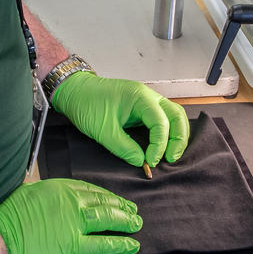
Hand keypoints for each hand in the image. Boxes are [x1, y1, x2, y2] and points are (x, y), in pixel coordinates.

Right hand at [0, 178, 140, 253]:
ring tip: (136, 223)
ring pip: (107, 218)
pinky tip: (131, 244)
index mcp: (56, 187)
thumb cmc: (4, 220)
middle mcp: (68, 201)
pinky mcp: (74, 245)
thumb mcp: (24, 195)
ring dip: (124, 221)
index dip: (103, 194)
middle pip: (101, 200)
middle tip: (131, 210)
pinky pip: (103, 244)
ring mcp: (73, 222)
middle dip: (119, 205)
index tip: (111, 198)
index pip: (87, 189)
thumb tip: (47, 202)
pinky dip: (120, 244)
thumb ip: (41, 197)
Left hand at [52, 72, 189, 167]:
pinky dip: (166, 132)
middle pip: (176, 115)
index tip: (150, 161)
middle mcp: (148, 96)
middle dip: (178, 139)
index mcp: (140, 97)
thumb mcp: (103, 130)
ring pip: (172, 115)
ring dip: (175, 135)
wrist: (74, 91)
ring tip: (169, 155)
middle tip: (171, 159)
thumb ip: (124, 148)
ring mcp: (146, 100)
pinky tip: (162, 146)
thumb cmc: (86, 104)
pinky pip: (161, 118)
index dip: (159, 145)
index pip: (161, 122)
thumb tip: (140, 161)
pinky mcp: (141, 107)